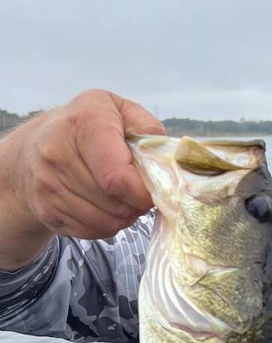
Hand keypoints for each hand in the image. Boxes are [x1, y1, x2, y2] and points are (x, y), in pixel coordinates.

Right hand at [0, 89, 164, 266]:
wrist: (34, 146)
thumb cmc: (87, 127)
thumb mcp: (119, 110)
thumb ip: (147, 128)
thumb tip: (165, 161)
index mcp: (83, 124)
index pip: (117, 177)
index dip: (141, 192)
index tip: (150, 190)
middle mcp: (57, 154)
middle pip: (115, 204)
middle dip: (135, 204)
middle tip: (136, 192)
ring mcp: (48, 186)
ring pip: (106, 222)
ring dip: (123, 217)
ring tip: (121, 198)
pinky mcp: (46, 211)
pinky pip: (92, 232)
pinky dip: (106, 225)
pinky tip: (104, 206)